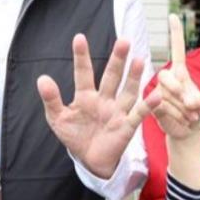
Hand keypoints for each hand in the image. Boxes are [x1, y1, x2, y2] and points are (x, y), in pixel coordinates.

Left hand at [37, 36, 159, 178]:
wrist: (90, 161)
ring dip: (134, 76)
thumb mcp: (58, 119)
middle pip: (112, 76)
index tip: (79, 38)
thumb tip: (42, 79)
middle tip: (123, 41)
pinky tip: (156, 94)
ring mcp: (117, 111)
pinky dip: (148, 105)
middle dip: (117, 60)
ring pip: (127, 91)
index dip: (81, 56)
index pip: (83, 73)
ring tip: (139, 60)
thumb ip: (51, 99)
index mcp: (85, 96)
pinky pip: (138, 114)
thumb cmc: (75, 136)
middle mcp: (104, 99)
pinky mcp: (127, 126)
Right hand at [152, 14, 199, 141]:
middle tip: (191, 107)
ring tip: (190, 117)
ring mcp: (157, 92)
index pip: (177, 50)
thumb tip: (188, 100)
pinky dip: (174, 116)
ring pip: (164, 96)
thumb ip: (199, 99)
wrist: (187, 133)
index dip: (175, 34)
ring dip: (181, 110)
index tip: (173, 16)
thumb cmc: (196, 113)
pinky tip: (182, 121)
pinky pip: (159, 107)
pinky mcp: (151, 106)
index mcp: (180, 73)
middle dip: (179, 92)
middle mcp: (166, 79)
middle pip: (167, 76)